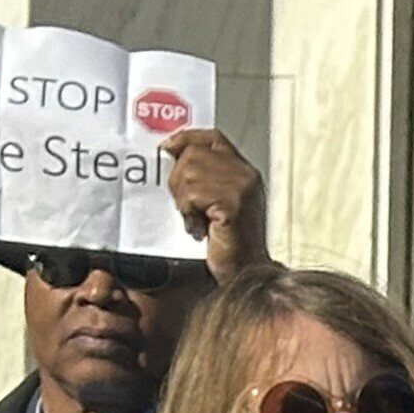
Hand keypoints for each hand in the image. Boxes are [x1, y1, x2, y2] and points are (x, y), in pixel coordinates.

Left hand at [159, 128, 266, 276]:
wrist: (244, 275)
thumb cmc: (225, 245)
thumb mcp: (214, 202)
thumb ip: (202, 177)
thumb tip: (169, 152)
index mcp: (244, 172)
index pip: (213, 138)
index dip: (187, 138)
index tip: (166, 148)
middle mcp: (247, 175)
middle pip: (193, 154)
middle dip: (178, 179)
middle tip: (187, 207)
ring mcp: (243, 188)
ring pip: (189, 172)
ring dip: (183, 198)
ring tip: (196, 219)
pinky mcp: (234, 204)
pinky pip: (193, 193)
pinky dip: (189, 211)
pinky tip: (198, 227)